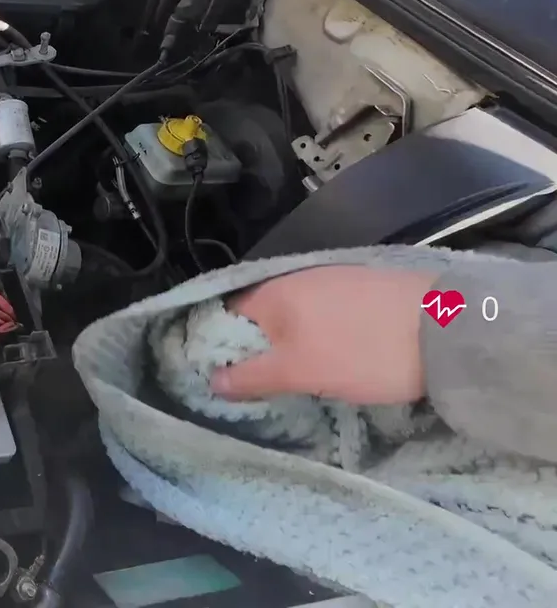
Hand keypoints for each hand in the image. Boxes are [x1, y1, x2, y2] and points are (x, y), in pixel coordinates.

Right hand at [210, 266, 439, 403]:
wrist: (448, 329)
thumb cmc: (362, 352)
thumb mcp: (299, 372)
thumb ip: (252, 376)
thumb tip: (213, 381)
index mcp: (273, 293)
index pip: (226, 315)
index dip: (220, 346)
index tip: (226, 377)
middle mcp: (297, 277)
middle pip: (262, 316)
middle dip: (258, 347)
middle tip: (264, 384)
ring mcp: (334, 279)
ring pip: (296, 315)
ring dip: (292, 342)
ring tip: (300, 375)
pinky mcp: (364, 288)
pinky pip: (325, 312)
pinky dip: (321, 333)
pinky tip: (335, 354)